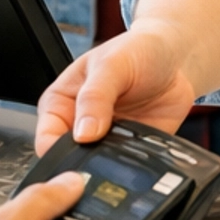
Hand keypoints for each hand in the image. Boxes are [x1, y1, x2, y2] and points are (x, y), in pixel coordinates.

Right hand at [35, 27, 197, 153]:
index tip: (77, 156)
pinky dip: (134, 168)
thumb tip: (83, 133)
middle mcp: (78, 126)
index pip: (46, 139)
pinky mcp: (130, 150)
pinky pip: (127, 168)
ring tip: (127, 152)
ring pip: (99, 168)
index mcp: (60, 104)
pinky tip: (143, 156)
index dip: (56, 153)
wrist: (173, 57)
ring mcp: (105, 140)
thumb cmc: (135, 50)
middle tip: (104, 158)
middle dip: (84, 165)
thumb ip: (95, 97)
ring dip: (111, 167)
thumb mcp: (111, 65)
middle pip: (70, 160)